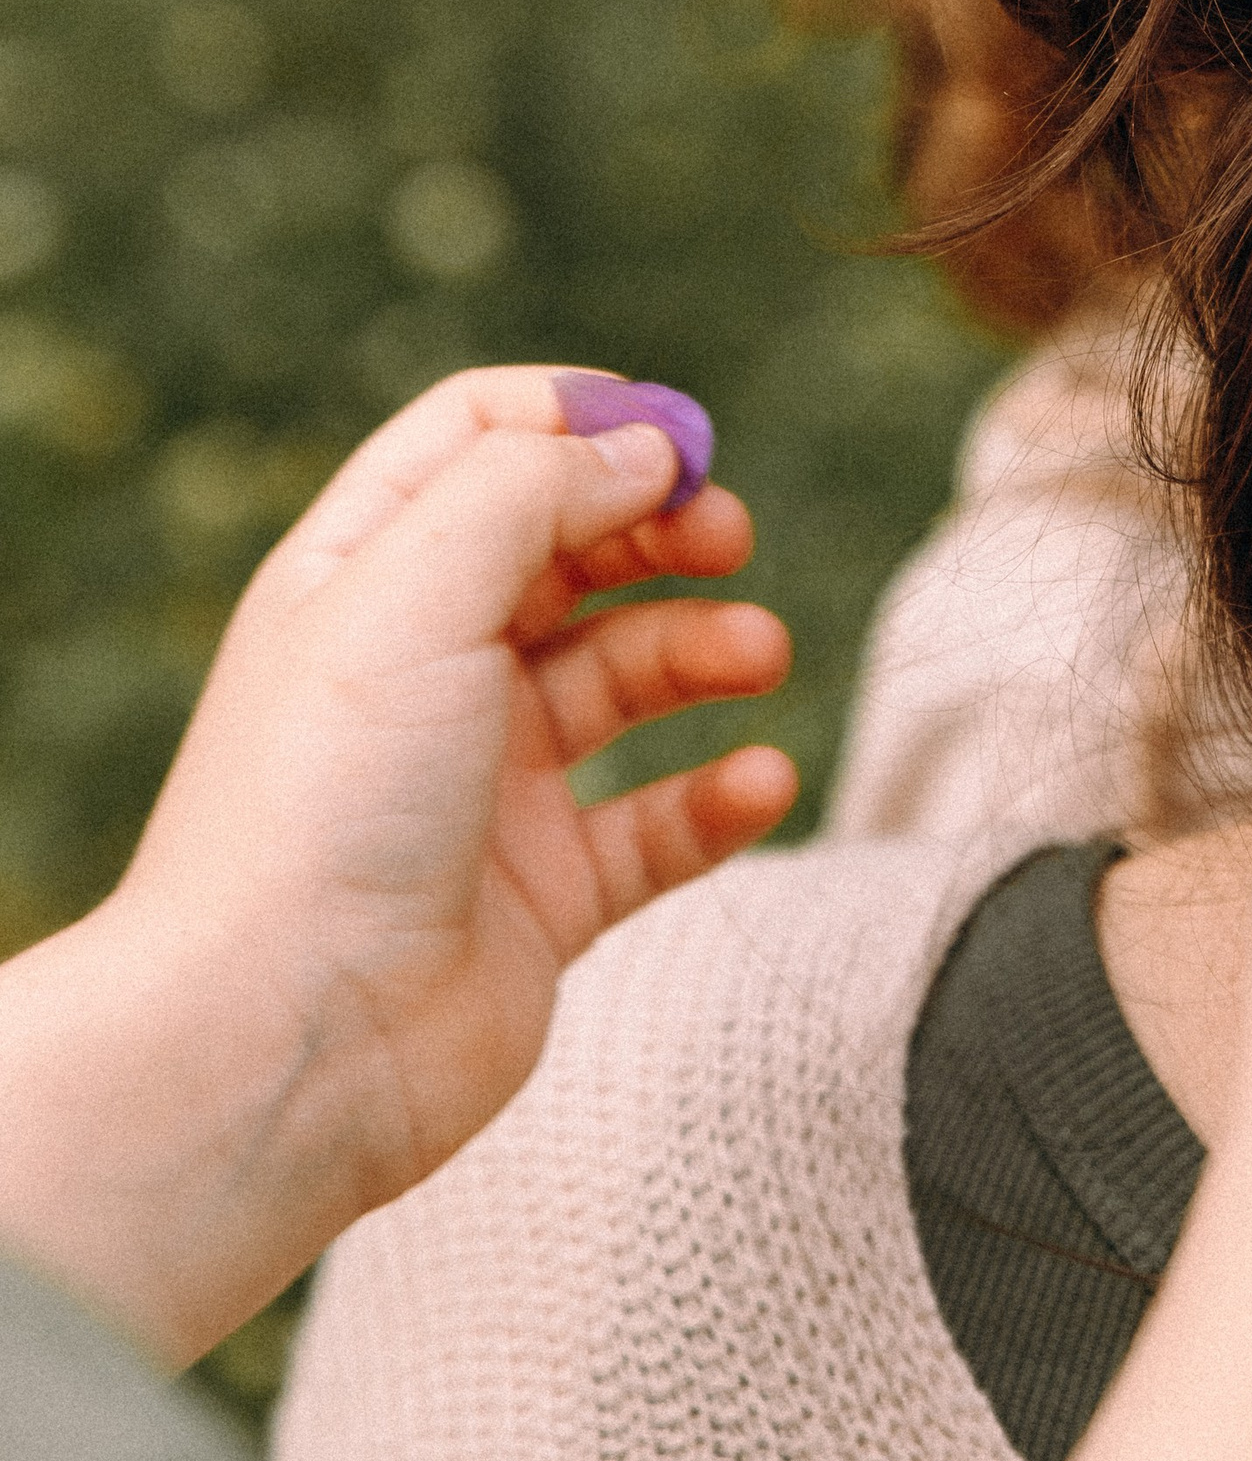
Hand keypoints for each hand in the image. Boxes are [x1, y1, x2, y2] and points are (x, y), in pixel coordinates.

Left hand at [0, 369, 793, 1362]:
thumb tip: (645, 446)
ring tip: (759, 655)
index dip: (582, 417)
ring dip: (706, 649)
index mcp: (364, 577)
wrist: (282, 1043)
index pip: (478, 441)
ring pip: (628, 678)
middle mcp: (423, 668)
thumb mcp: (412, 587)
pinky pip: (659, 825)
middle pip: (569, 549)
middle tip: (728, 537)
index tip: (676, 437)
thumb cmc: (319, 807)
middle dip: (662, 526)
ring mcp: (486, 783)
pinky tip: (760, 780)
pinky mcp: (545, 894)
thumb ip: (533, 486)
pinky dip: (721, 797)